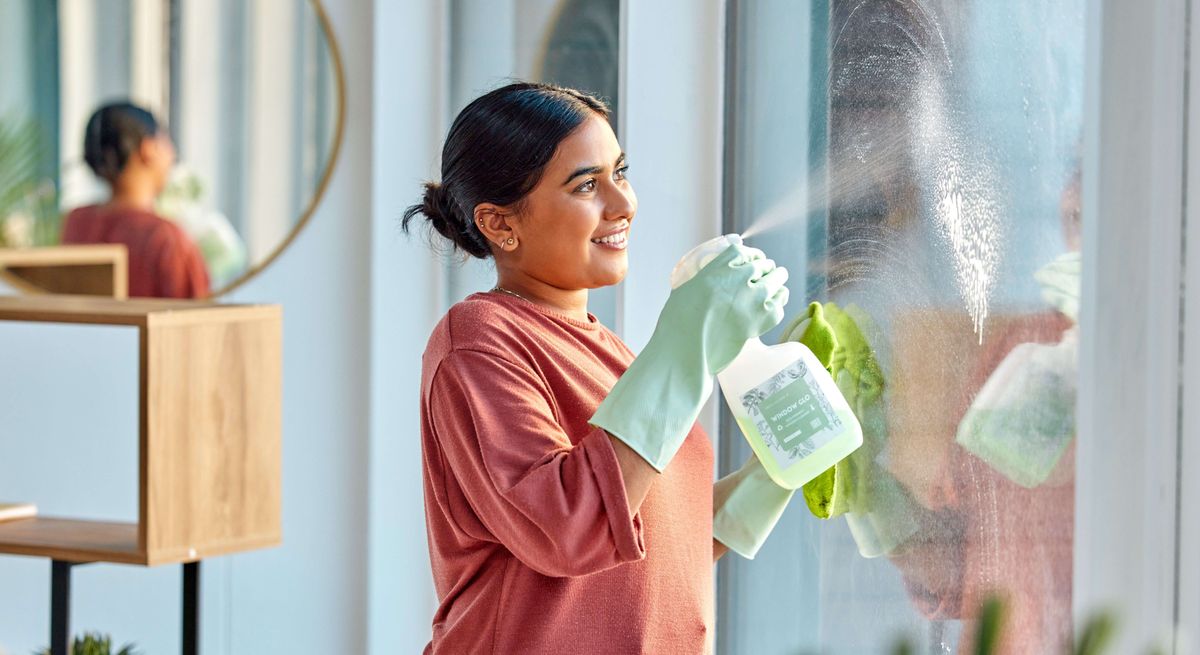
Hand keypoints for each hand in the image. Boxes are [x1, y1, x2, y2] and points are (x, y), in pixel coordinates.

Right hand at [656, 240, 788, 373]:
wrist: (687, 348)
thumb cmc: (680, 323)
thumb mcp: (685, 290)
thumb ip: (701, 282)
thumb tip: (708, 286)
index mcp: (718, 267)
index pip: (742, 251)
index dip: (749, 256)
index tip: (751, 261)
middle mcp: (740, 277)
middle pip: (763, 263)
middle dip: (765, 269)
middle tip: (766, 275)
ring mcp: (755, 296)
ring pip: (778, 278)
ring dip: (777, 281)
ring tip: (776, 286)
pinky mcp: (764, 317)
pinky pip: (780, 303)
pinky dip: (779, 302)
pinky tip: (774, 305)